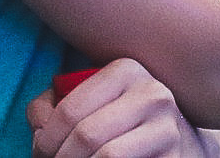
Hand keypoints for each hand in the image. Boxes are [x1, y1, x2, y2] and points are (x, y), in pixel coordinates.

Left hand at [26, 59, 216, 157]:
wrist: (180, 143)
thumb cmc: (121, 122)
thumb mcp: (91, 102)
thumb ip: (53, 104)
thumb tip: (38, 126)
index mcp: (126, 70)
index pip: (68, 109)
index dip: (45, 139)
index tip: (41, 153)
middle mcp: (152, 93)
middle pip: (85, 135)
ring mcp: (168, 126)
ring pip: (107, 155)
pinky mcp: (175, 156)